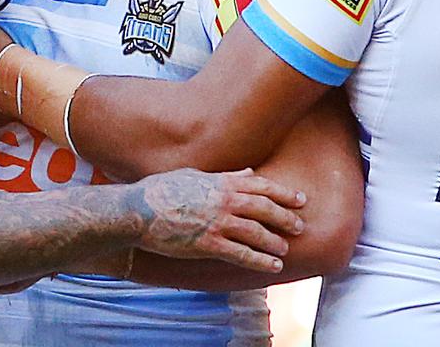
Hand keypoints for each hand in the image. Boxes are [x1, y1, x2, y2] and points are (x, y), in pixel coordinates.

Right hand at [134, 168, 305, 272]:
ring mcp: (218, 222)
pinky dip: (261, 261)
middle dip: (286, 217)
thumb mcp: (193, 175)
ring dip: (275, 241)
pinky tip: (273, 266)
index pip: (261, 186)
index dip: (283, 193)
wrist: (138, 211)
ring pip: (257, 232)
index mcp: (220, 181)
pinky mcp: (209, 244)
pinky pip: (242, 254)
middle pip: (265, 208)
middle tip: (300, 226)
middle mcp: (224, 200)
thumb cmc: (161, 190)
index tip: (300, 199)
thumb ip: (223, 175)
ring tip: (285, 249)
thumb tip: (247, 172)